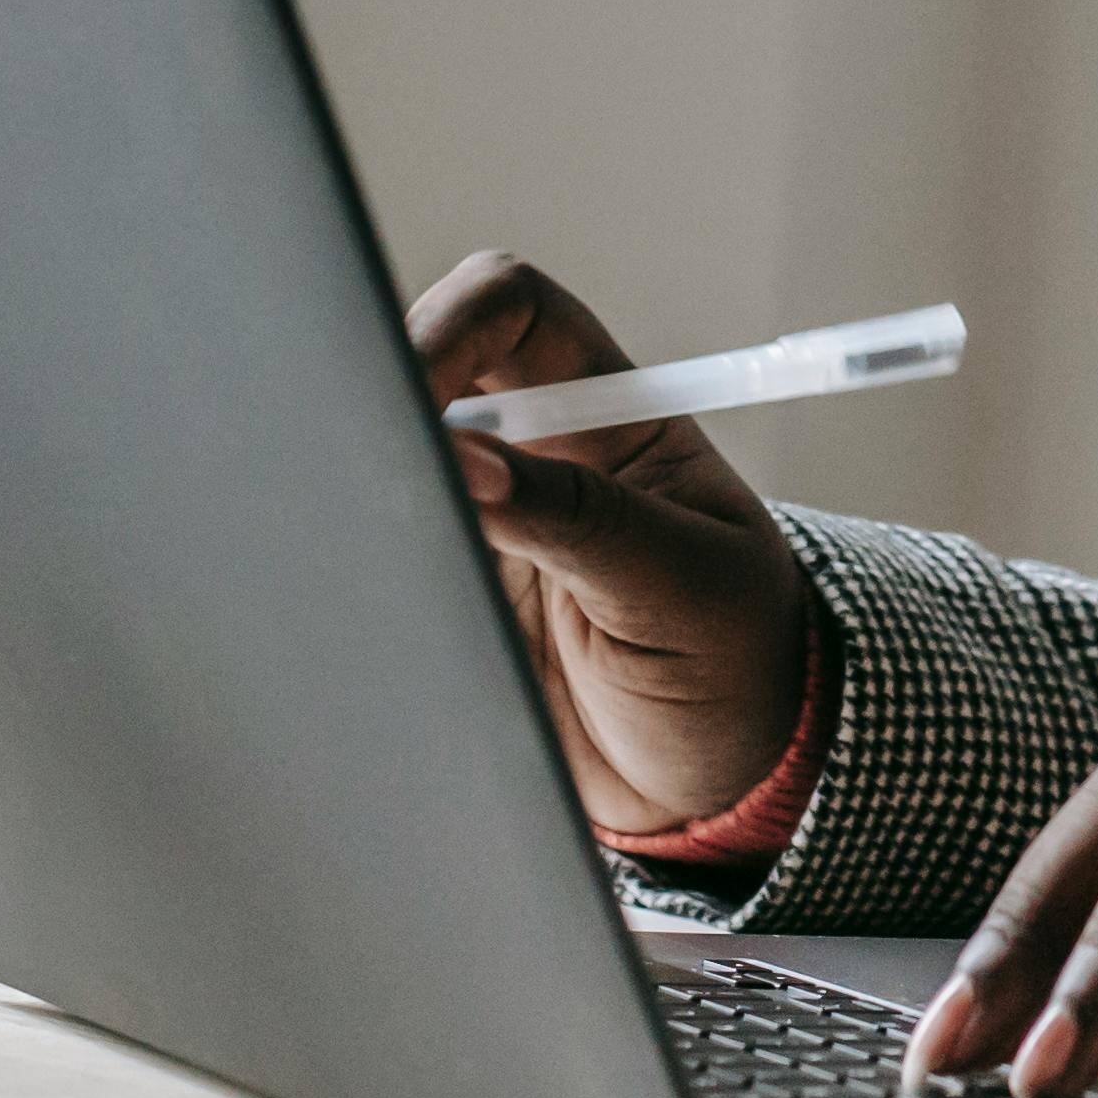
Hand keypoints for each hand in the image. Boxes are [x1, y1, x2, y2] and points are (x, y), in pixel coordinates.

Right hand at [413, 253, 813, 837]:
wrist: (725, 788)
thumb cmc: (740, 666)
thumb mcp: (679, 585)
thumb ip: (578, 517)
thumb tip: (463, 458)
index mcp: (610, 416)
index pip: (512, 309)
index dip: (452, 323)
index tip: (413, 391)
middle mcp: (533, 455)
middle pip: (423, 368)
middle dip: (380, 398)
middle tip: (362, 466)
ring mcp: (481, 528)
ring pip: (385, 467)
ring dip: (365, 491)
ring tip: (376, 547)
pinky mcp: (448, 602)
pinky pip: (379, 562)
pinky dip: (358, 568)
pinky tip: (368, 600)